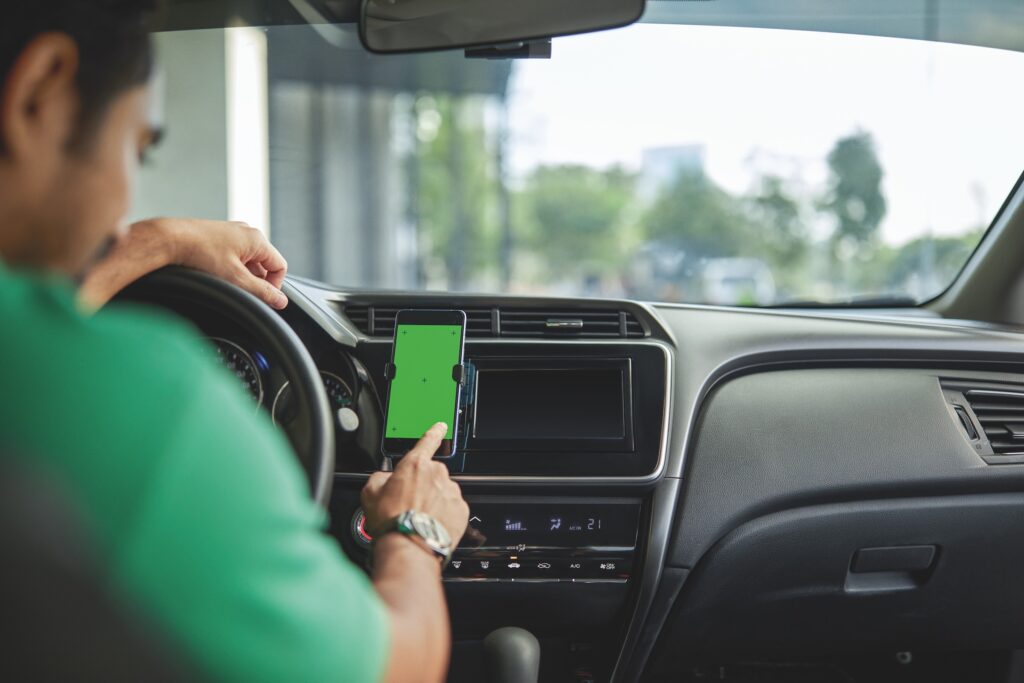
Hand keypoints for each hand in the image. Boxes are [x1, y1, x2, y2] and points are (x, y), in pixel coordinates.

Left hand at [150, 218, 288, 309]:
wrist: (169, 239)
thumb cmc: (201, 254)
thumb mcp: (236, 279)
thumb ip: (261, 291)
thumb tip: (281, 301)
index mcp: (257, 239)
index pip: (280, 266)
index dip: (274, 286)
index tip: (261, 297)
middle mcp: (247, 233)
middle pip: (264, 264)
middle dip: (255, 281)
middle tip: (239, 291)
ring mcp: (232, 233)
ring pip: (248, 261)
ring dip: (241, 275)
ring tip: (223, 282)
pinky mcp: (218, 236)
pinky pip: (234, 256)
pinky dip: (229, 268)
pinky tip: (214, 273)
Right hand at [361, 423, 469, 547]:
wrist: (410, 547)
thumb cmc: (391, 522)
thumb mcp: (370, 493)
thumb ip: (380, 478)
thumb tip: (385, 478)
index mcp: (415, 465)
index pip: (428, 441)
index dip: (434, 432)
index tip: (441, 426)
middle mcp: (437, 474)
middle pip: (431, 475)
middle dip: (422, 486)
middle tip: (408, 505)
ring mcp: (451, 492)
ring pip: (442, 492)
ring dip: (432, 502)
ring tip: (417, 519)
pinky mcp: (461, 510)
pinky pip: (451, 508)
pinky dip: (442, 515)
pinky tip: (429, 526)